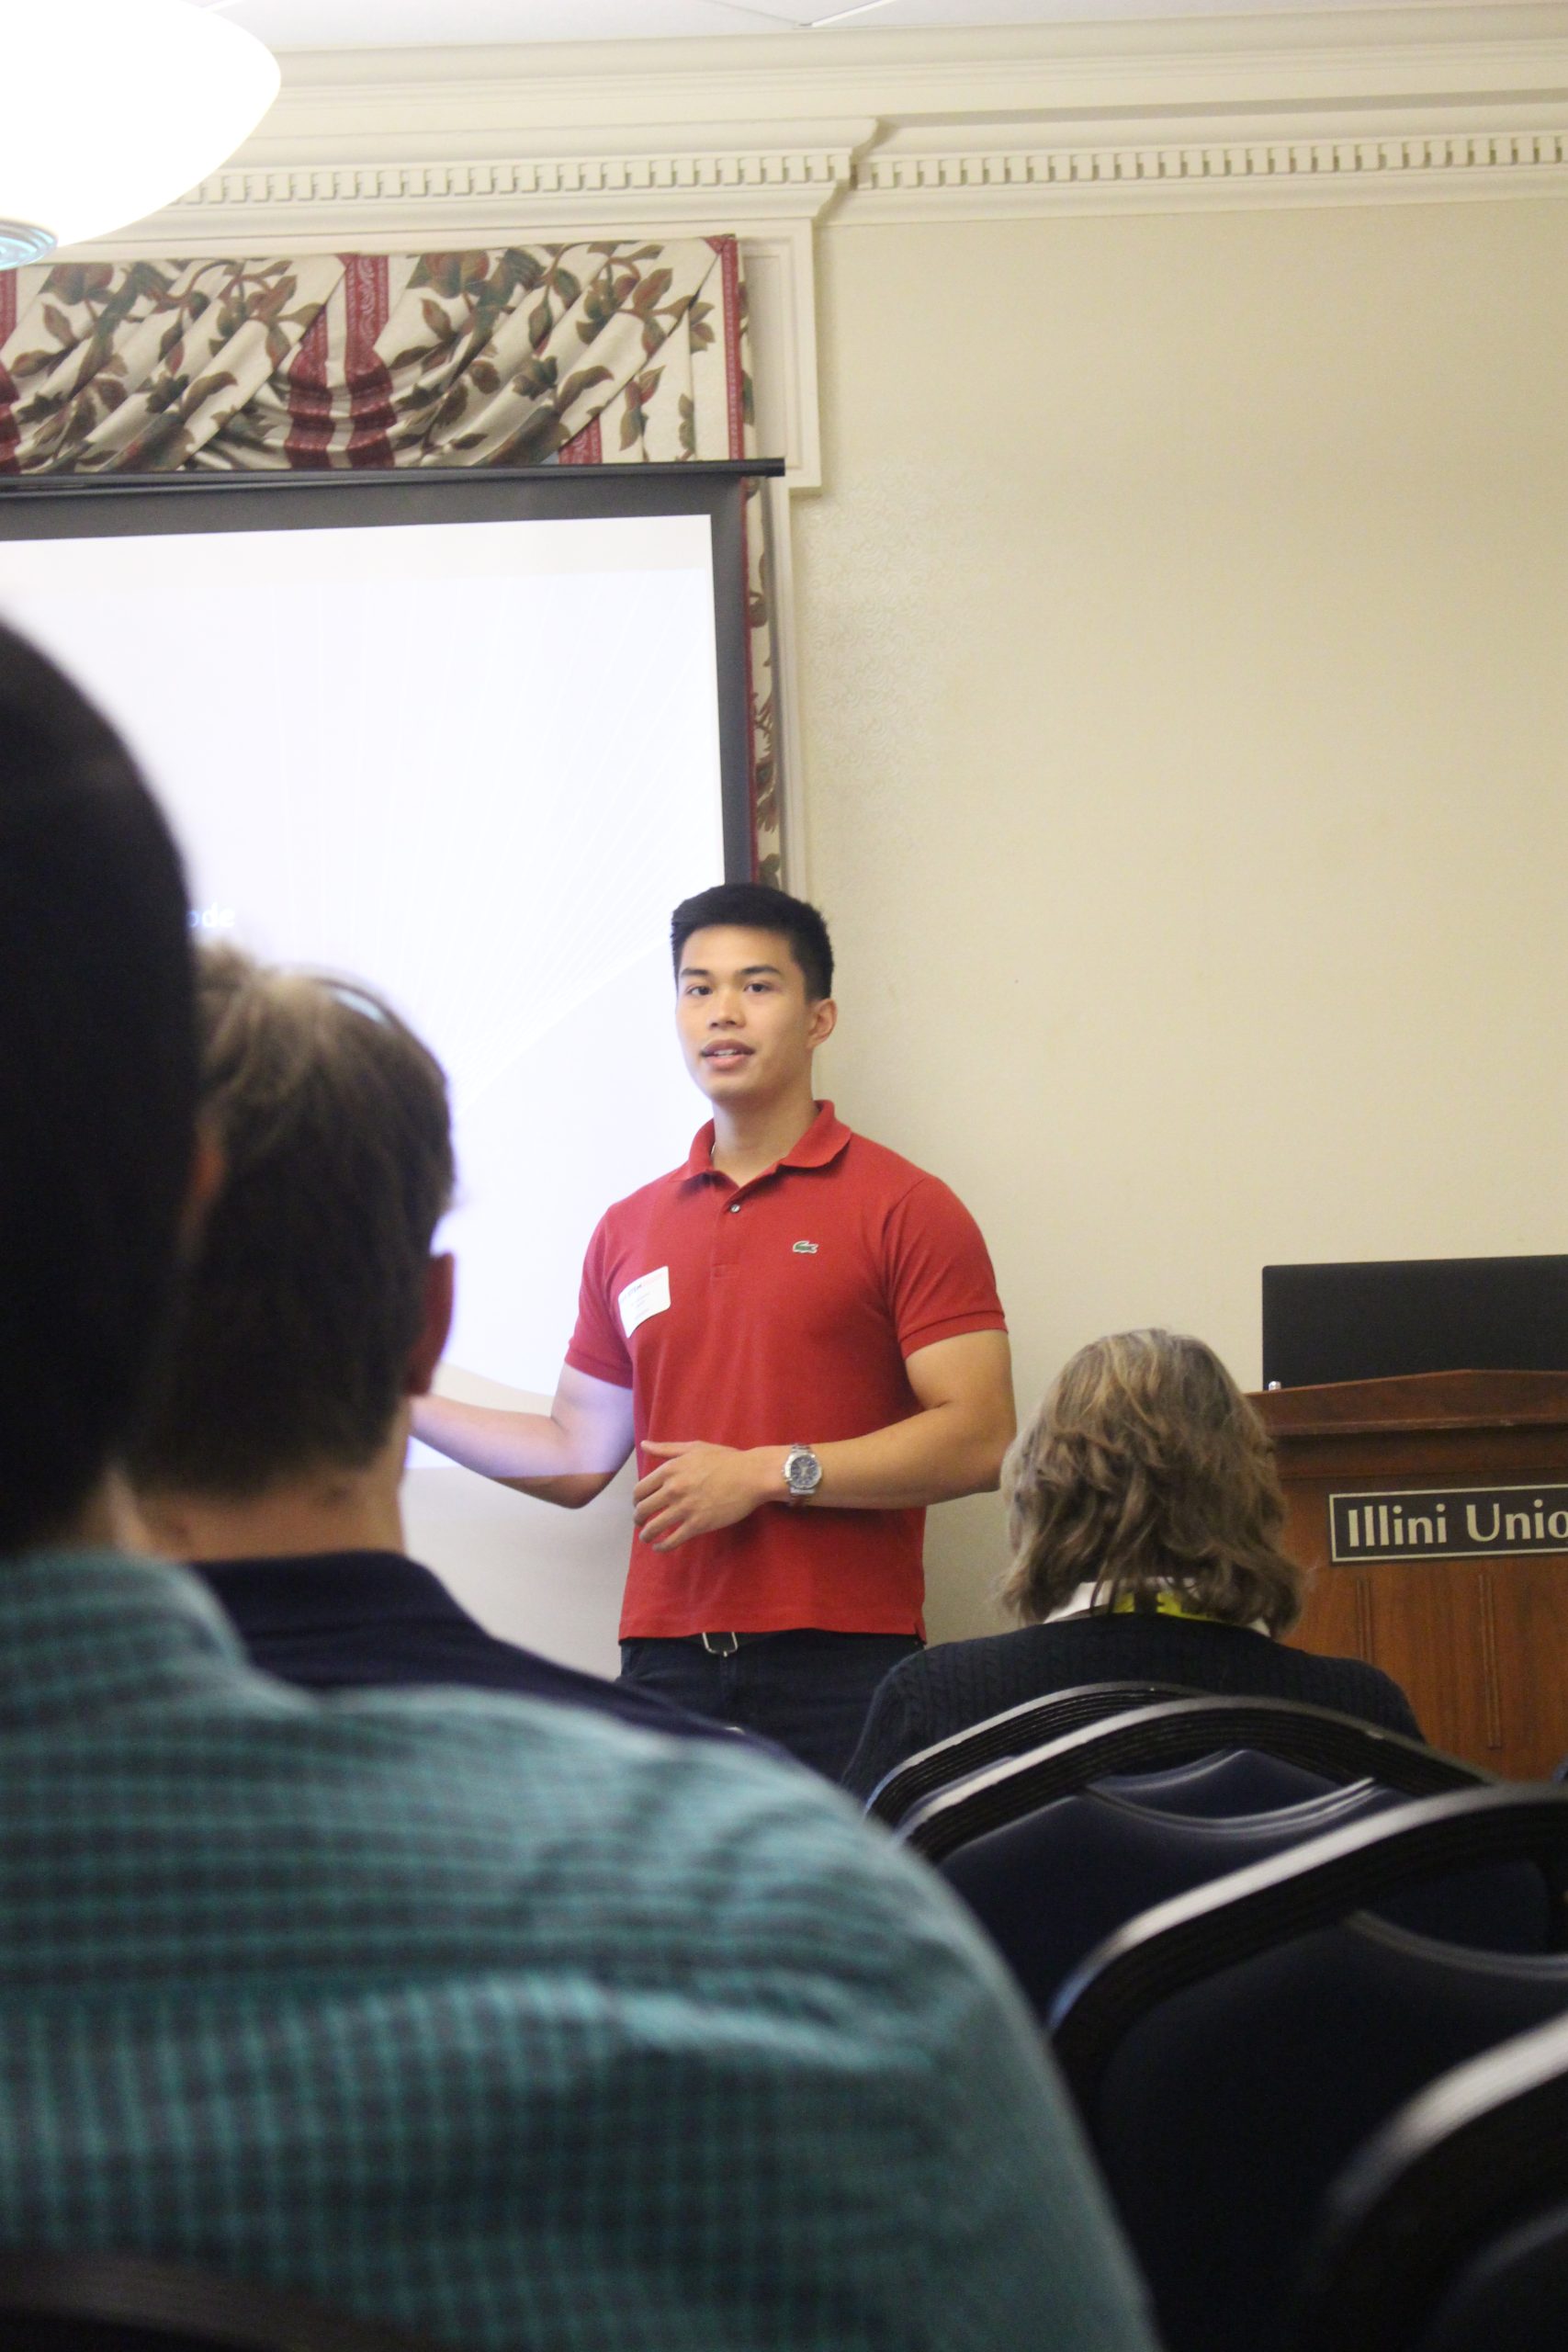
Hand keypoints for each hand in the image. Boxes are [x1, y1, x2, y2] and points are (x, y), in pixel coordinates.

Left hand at [632, 1441, 773, 1549]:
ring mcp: (685, 1508)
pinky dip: (662, 1546)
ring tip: (647, 1538)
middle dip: (638, 1519)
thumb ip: (666, 1448)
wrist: (751, 1475)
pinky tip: (660, 1547)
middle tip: (640, 1522)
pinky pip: (672, 1540)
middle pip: (643, 1510)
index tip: (639, 1505)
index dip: (636, 1500)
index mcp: (670, 1469)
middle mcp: (673, 1489)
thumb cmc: (725, 1459)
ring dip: (646, 1535)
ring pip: (654, 1527)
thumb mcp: (694, 1448)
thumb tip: (644, 1445)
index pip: (640, 1490)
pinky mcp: (698, 1524)